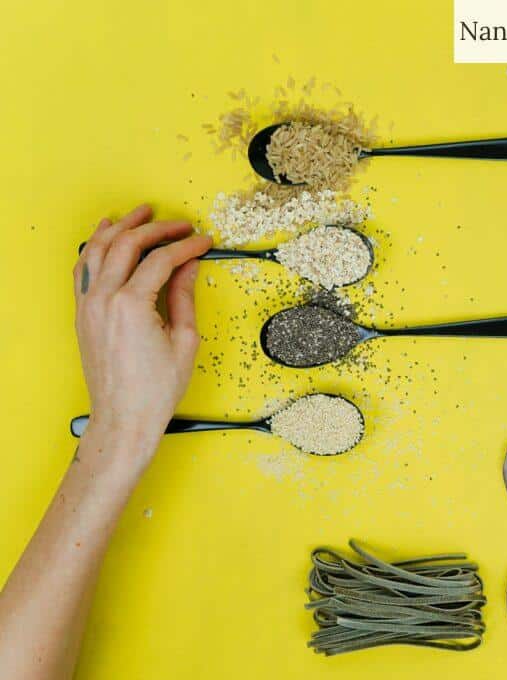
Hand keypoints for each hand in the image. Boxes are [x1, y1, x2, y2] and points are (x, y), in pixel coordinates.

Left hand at [73, 205, 211, 454]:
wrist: (124, 417)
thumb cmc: (154, 389)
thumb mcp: (184, 340)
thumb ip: (184, 296)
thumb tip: (189, 267)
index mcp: (132, 305)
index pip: (161, 260)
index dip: (187, 246)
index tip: (203, 242)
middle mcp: (104, 299)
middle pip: (128, 244)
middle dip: (156, 228)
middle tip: (179, 224)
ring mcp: (88, 305)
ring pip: (99, 249)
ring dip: (121, 226)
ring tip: (141, 214)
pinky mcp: (83, 313)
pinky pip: (84, 267)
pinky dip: (95, 246)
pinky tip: (105, 234)